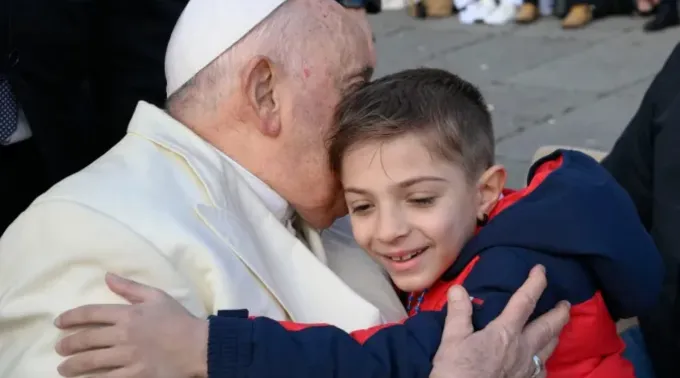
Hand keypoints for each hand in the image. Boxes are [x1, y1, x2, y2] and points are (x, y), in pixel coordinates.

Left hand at [54, 273, 207, 377]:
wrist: (198, 346)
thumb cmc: (179, 319)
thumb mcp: (157, 296)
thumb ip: (130, 287)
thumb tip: (107, 277)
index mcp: (128, 314)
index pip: (91, 313)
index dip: (71, 317)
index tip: (59, 322)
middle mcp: (123, 335)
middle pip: (86, 339)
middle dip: (68, 344)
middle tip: (60, 348)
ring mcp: (127, 357)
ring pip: (91, 361)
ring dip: (73, 365)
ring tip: (64, 368)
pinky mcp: (135, 375)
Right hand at [430, 265, 569, 377]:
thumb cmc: (457, 371)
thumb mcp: (452, 339)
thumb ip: (458, 313)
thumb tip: (458, 289)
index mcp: (505, 333)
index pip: (524, 302)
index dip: (535, 283)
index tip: (541, 270)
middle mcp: (523, 349)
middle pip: (548, 327)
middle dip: (559, 313)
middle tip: (567, 303)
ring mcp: (527, 370)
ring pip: (549, 349)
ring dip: (556, 335)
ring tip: (559, 328)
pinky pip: (542, 370)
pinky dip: (545, 361)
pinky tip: (542, 362)